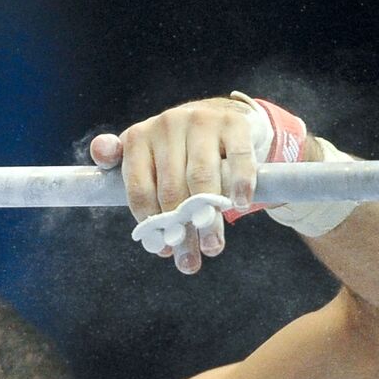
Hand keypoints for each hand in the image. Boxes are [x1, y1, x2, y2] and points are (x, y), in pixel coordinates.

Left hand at [90, 98, 258, 273]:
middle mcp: (165, 124)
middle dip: (181, 229)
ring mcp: (199, 120)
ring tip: (212, 247)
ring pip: (201, 177)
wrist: (218, 118)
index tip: (164, 249)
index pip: (139, 189)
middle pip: (171, 188)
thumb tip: (162, 249)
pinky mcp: (233, 122)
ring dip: (208, 218)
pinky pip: (238, 158)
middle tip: (190, 261)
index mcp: (137, 139)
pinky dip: (240, 183)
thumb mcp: (151, 166)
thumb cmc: (179, 154)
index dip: (151, 224)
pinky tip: (241, 205)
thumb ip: (146, 201)